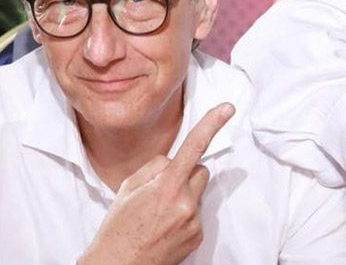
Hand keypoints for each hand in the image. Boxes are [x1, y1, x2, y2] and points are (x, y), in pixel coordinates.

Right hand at [78, 104, 235, 264]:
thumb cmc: (117, 228)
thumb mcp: (128, 188)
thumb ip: (155, 168)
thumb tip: (173, 161)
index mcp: (166, 186)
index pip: (193, 148)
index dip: (211, 125)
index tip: (227, 108)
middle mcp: (185, 203)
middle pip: (200, 171)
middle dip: (185, 174)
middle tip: (161, 191)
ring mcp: (194, 221)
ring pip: (198, 194)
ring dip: (184, 197)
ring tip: (159, 214)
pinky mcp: (198, 236)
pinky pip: (197, 214)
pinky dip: (184, 216)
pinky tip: (165, 227)